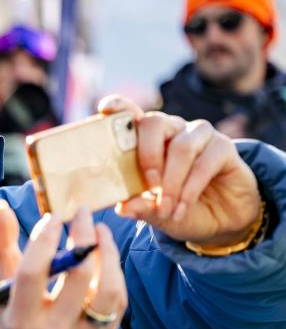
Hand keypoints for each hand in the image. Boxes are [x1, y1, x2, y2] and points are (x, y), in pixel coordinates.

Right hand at [0, 202, 126, 328]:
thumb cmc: (15, 324)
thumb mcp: (2, 292)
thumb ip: (1, 248)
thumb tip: (1, 206)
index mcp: (20, 320)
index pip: (33, 273)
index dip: (45, 239)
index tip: (52, 218)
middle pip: (77, 276)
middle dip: (82, 236)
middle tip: (80, 214)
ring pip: (108, 289)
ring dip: (107, 254)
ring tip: (100, 232)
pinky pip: (117, 302)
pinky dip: (114, 273)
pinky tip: (106, 257)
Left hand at [98, 95, 261, 245]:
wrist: (219, 221)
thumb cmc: (177, 208)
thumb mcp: (153, 212)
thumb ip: (139, 207)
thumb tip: (124, 207)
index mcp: (147, 139)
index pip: (131, 114)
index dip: (119, 107)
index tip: (105, 109)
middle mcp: (172, 130)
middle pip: (154, 122)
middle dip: (148, 156)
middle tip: (150, 188)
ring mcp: (199, 135)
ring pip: (181, 147)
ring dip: (171, 183)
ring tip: (165, 209)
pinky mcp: (224, 147)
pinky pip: (204, 164)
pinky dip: (189, 191)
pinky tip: (181, 209)